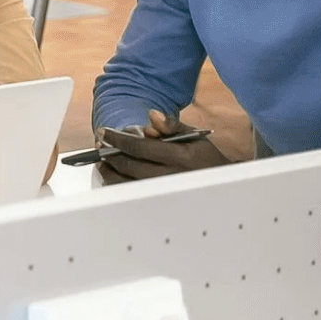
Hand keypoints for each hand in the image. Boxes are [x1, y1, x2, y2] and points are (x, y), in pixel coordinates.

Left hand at [96, 108, 230, 183]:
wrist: (220, 185)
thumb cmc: (204, 157)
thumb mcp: (194, 136)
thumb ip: (171, 125)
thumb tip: (151, 115)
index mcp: (179, 157)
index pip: (139, 147)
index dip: (117, 139)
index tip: (103, 132)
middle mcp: (170, 176)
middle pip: (129, 165)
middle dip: (109, 152)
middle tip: (100, 142)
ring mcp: (163, 193)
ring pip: (126, 184)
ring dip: (109, 170)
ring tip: (102, 159)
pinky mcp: (158, 203)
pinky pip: (130, 195)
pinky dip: (117, 184)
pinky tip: (113, 173)